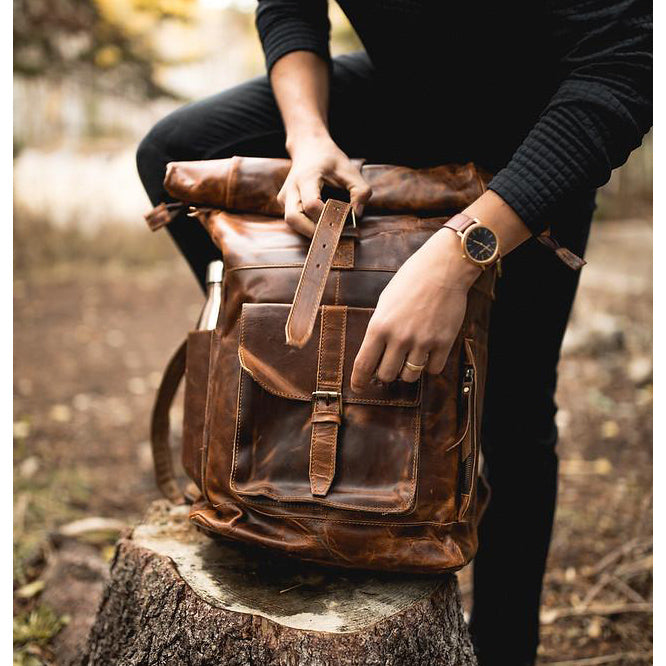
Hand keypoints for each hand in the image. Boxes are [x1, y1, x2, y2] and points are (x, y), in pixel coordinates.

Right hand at [278, 134, 371, 236]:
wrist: (308, 148)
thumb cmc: (330, 159)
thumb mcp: (350, 170)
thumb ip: (360, 191)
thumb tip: (356, 215)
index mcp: (306, 177)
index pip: (312, 205)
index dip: (327, 217)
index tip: (344, 222)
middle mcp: (291, 188)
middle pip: (293, 219)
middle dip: (313, 231)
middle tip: (333, 235)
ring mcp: (284, 196)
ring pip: (291, 222)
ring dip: (309, 231)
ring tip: (328, 230)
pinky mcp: (284, 202)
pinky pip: (294, 220)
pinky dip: (307, 226)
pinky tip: (321, 224)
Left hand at [351, 229, 480, 389]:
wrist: (443, 268)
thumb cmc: (411, 280)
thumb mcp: (385, 302)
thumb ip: (379, 328)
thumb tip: (375, 353)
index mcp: (379, 326)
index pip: (363, 364)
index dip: (359, 381)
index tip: (358, 387)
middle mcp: (399, 337)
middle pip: (386, 376)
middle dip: (385, 374)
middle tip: (390, 366)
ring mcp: (422, 342)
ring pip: (409, 377)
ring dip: (408, 372)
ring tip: (410, 359)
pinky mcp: (444, 342)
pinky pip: (433, 370)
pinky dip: (430, 366)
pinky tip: (429, 354)